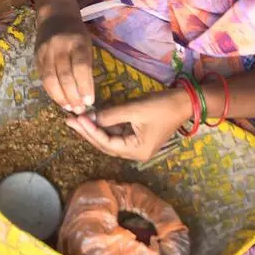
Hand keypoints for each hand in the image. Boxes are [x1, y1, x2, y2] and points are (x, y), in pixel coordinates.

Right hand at [35, 3, 93, 113]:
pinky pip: (43, 78)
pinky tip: (59, 99)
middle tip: (80, 110)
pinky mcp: (36, 57)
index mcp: (76, 42)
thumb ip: (86, 66)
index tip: (90, 102)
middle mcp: (59, 46)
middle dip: (73, 96)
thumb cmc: (76, 32)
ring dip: (60, 97)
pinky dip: (51, 91)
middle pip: (65, 75)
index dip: (85, 86)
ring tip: (69, 108)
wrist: (55, 15)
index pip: (81, 67)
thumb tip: (86, 93)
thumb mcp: (86, 44)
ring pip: (51, 79)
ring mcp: (45, 51)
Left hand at [65, 90, 191, 161]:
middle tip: (70, 121)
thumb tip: (89, 117)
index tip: (77, 119)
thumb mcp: (135, 109)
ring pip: (109, 139)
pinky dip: (104, 125)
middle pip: (105, 144)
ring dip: (94, 129)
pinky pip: (116, 132)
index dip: (90, 131)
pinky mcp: (137, 135)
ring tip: (76, 119)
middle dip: (87, 132)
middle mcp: (135, 152)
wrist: (185, 102)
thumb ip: (111, 115)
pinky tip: (92, 117)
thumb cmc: (162, 106)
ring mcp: (136, 144)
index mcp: (137, 151)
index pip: (107, 144)